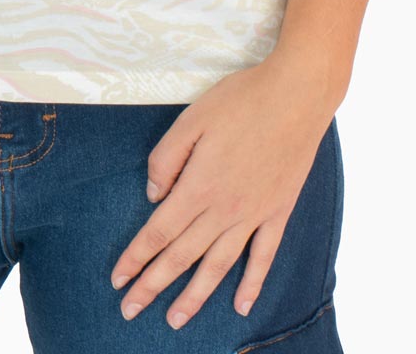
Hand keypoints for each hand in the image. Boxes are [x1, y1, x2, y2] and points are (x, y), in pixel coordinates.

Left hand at [109, 52, 340, 329]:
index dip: (136, 258)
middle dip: (153, 286)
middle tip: (130, 311)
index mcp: (199, 185)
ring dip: (195, 296)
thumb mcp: (191, 119)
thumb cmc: (241, 100)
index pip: (158, 232)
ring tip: (175, 320)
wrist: (297, 94)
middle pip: (182, 256)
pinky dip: (252, 283)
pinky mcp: (279, 211)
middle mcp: (225, 209)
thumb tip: (153, 196)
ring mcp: (255, 214)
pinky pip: (263, 256)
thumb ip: (166, 159)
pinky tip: (241, 305)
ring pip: (219, 266)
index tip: (118, 280)